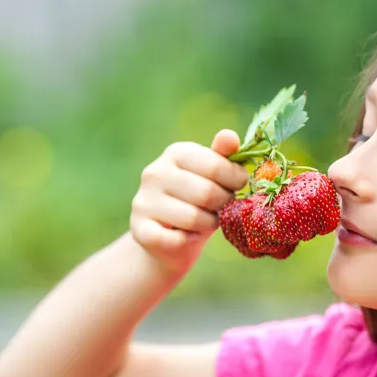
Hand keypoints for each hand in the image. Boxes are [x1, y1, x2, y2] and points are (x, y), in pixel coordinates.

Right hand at [130, 129, 248, 272]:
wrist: (170, 238)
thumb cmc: (200, 201)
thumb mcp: (214, 176)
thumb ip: (224, 156)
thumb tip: (230, 135)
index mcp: (176, 152)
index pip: (216, 166)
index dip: (236, 180)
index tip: (237, 187)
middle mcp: (155, 172)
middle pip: (207, 193)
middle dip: (223, 204)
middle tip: (221, 207)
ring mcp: (143, 200)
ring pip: (194, 218)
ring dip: (209, 224)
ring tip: (206, 221)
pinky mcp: (139, 230)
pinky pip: (176, 239)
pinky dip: (189, 241)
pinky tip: (188, 236)